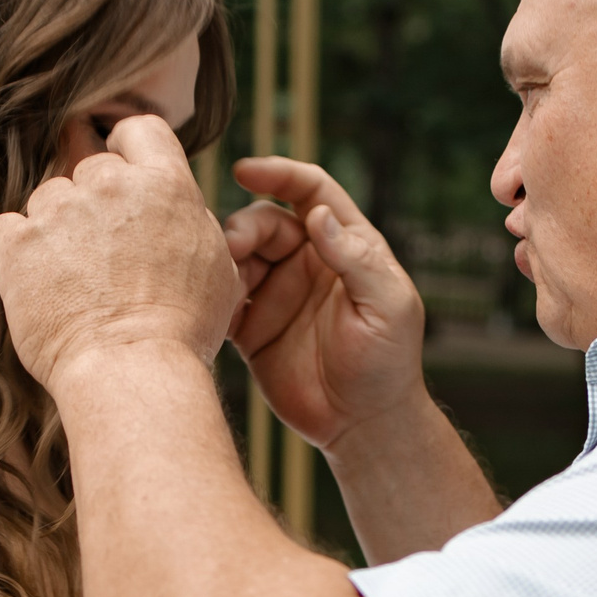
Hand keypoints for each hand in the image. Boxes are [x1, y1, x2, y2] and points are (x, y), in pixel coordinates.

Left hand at [0, 116, 240, 384]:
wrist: (131, 369)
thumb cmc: (182, 330)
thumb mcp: (216, 268)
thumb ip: (190, 222)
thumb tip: (178, 211)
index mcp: (165, 185)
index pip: (139, 129)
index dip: (126, 145)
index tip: (120, 168)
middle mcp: (111, 186)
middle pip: (88, 167)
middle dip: (91, 202)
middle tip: (98, 250)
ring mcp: (61, 211)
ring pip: (47, 199)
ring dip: (55, 229)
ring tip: (71, 281)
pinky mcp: (18, 243)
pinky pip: (6, 230)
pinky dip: (16, 254)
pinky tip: (36, 284)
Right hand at [225, 156, 428, 452]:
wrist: (363, 425)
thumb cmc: (389, 364)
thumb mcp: (387, 306)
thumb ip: (356, 258)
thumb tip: (318, 215)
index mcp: (345, 246)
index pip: (311, 192)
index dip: (279, 174)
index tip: (246, 171)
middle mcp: (307, 262)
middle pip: (264, 222)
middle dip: (243, 226)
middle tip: (231, 248)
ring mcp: (276, 293)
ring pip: (237, 256)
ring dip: (223, 260)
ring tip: (221, 283)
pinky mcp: (251, 327)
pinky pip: (222, 298)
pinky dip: (210, 294)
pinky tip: (207, 304)